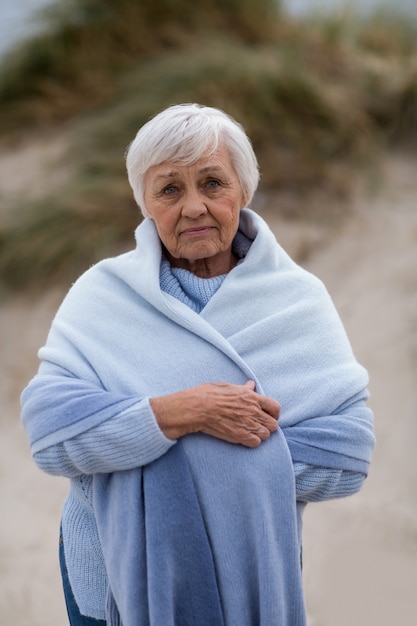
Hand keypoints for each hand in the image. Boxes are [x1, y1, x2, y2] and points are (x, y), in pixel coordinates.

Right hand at [150, 380, 279, 447]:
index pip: (275, 407)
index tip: (269, 415)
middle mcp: (253, 411)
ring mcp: (247, 424)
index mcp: (251, 397)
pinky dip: (252, 441)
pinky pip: (256, 443)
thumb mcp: (228, 386)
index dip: (274, 413)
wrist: (197, 408)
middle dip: (267, 424)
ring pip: (266, 434)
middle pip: (273, 423)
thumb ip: (243, 388)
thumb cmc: (208, 394)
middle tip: (259, 424)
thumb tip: (251, 385)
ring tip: (250, 431)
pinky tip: (245, 437)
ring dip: (260, 434)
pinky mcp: (239, 436)